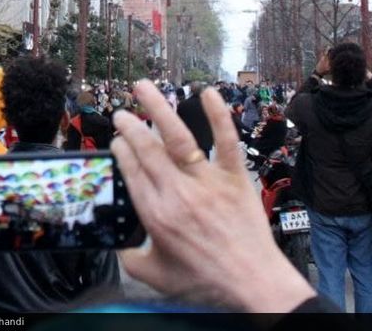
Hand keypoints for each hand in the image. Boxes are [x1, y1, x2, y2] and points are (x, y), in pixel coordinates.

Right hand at [112, 80, 315, 312]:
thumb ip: (133, 260)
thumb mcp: (159, 278)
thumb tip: (120, 245)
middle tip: (121, 114)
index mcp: (156, 214)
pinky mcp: (236, 177)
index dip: (121, 150)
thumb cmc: (207, 282)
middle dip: (130, 126)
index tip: (117, 141)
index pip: (131, 170)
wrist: (254, 284)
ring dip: (158, 108)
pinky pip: (227, 142)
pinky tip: (208, 92)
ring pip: (178, 137)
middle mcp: (178, 192)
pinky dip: (218, 115)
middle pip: (147, 148)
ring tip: (143, 87)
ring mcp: (208, 181)